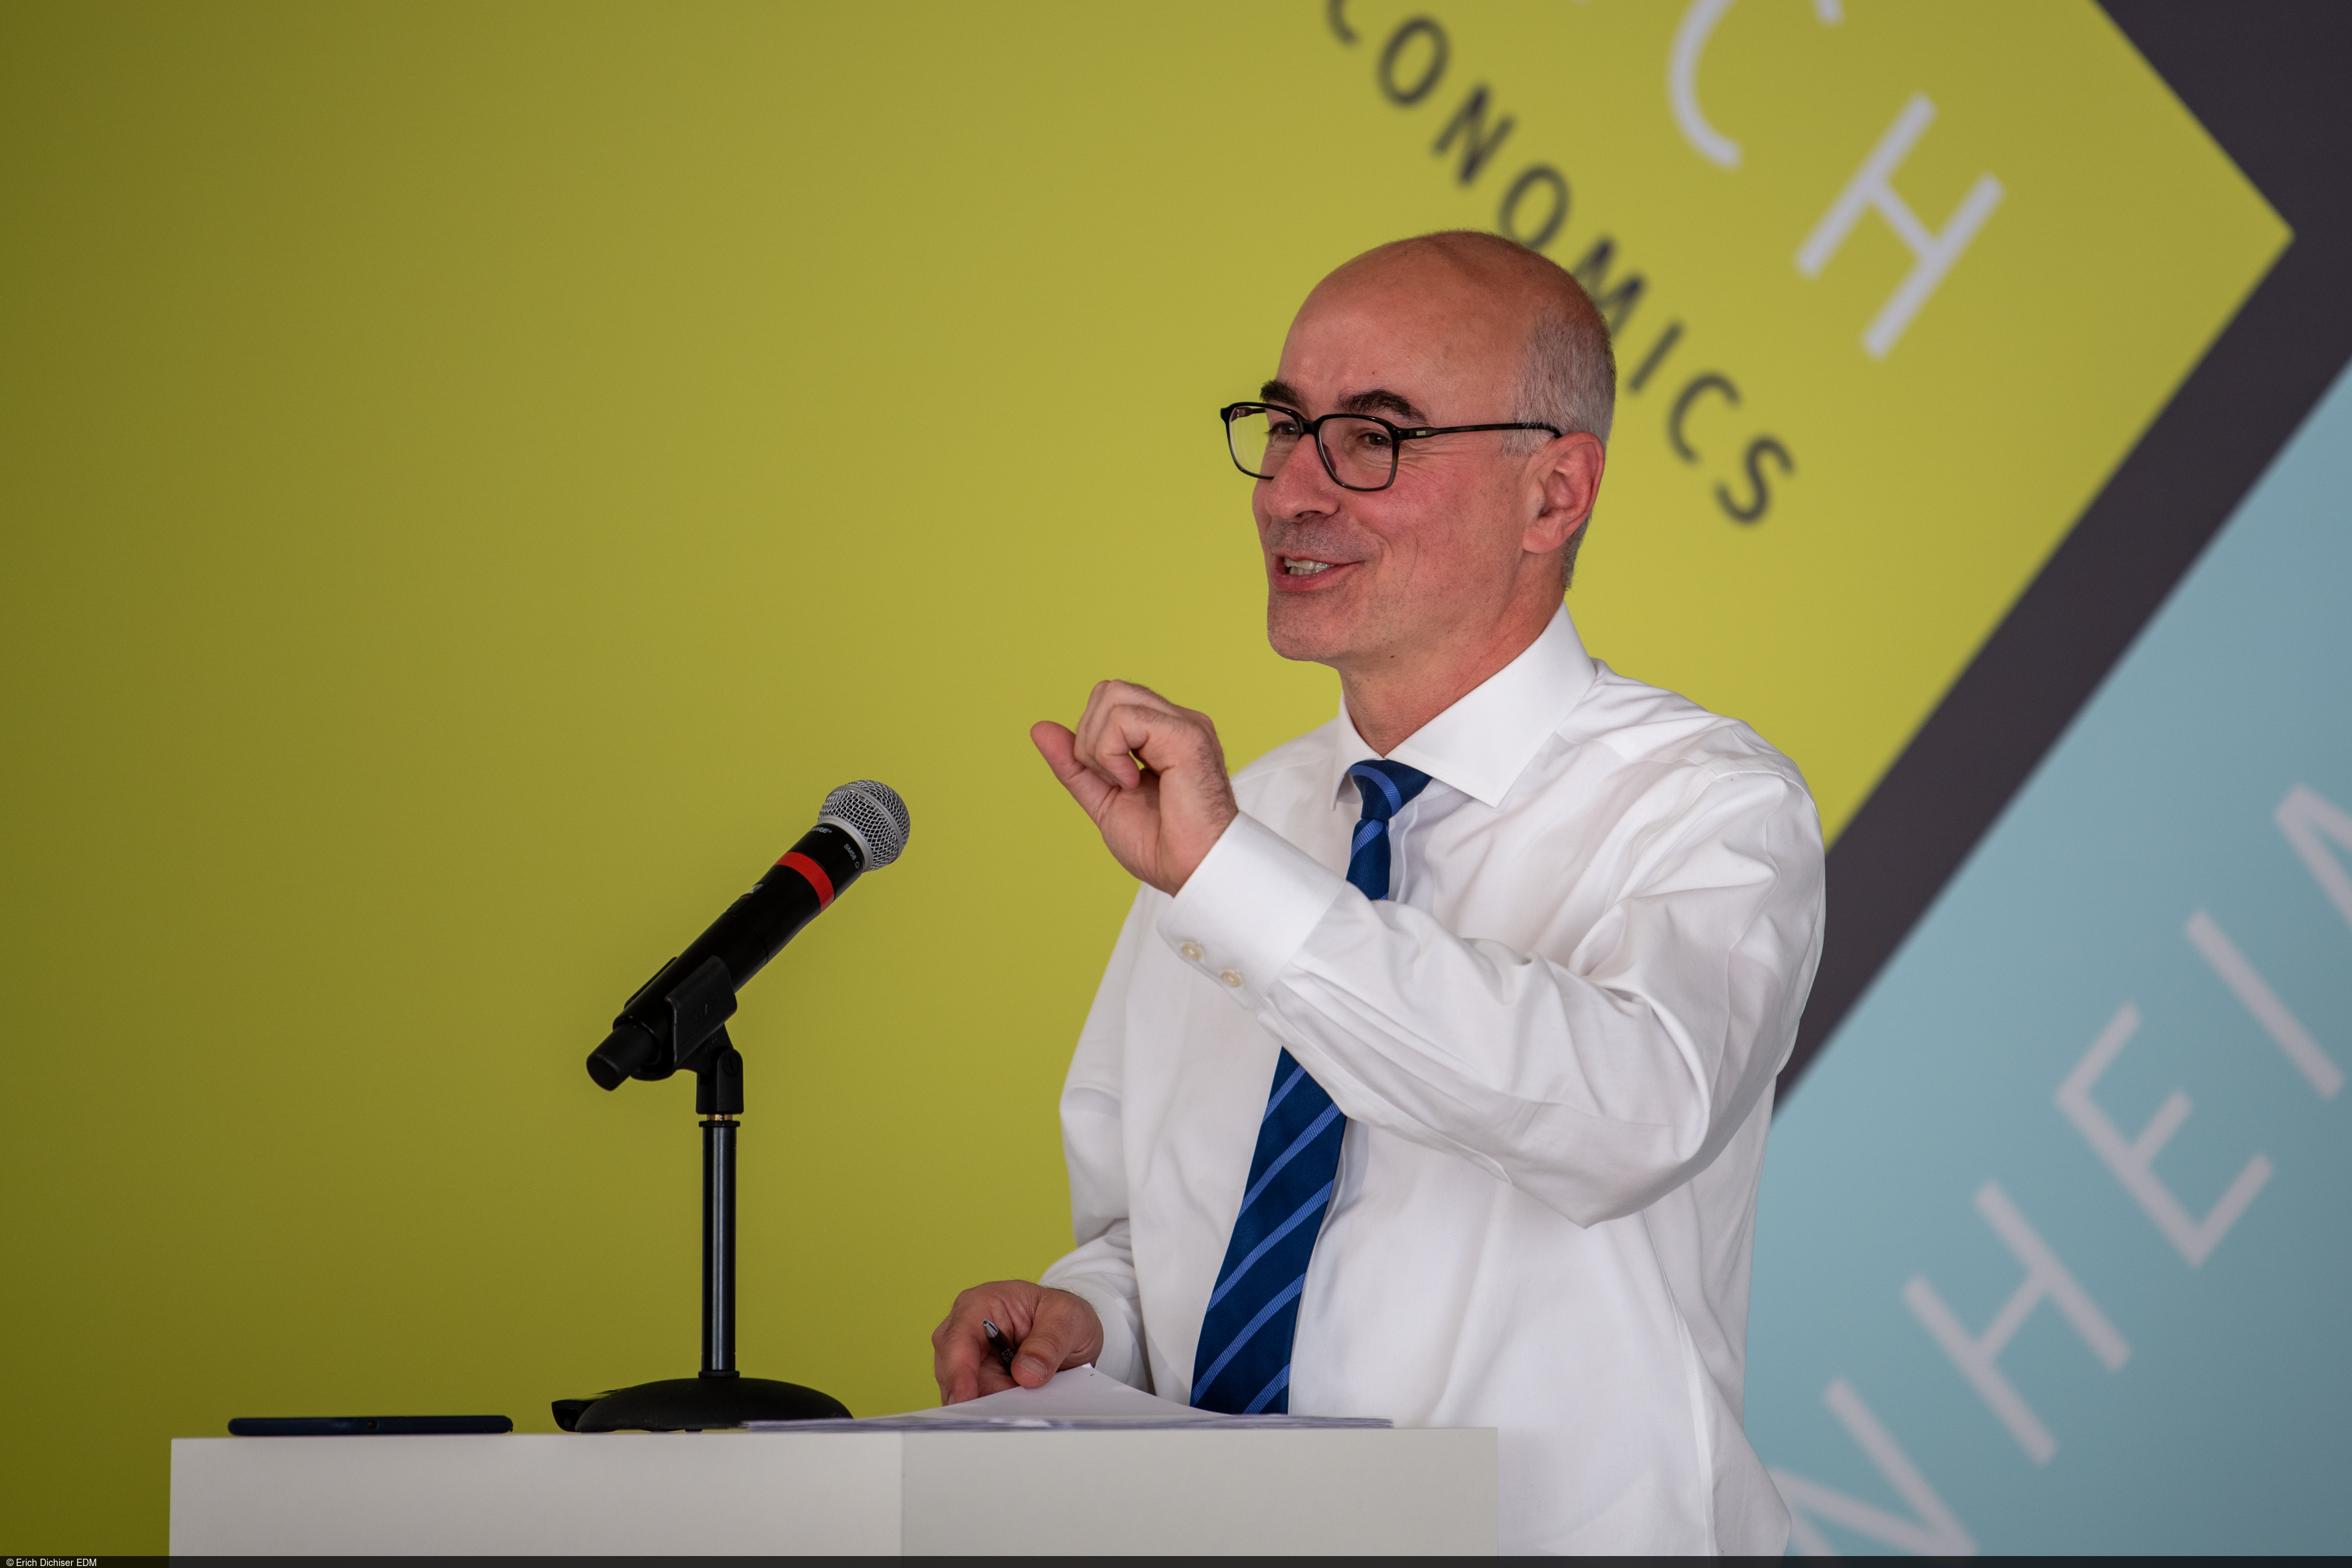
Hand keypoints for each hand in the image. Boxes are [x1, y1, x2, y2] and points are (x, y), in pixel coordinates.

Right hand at [932, 1280, 1104, 1404]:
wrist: (1071, 1329)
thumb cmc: (1062, 1315)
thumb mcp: (1067, 1318)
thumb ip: (1048, 1344)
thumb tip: (1025, 1373)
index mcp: (981, 1303)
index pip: (958, 1340)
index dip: (960, 1372)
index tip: (967, 1398)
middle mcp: (965, 1329)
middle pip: (954, 1372)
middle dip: (982, 1395)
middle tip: (1016, 1408)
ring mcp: (967, 1355)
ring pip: (962, 1391)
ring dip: (992, 1403)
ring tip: (1025, 1400)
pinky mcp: (974, 1378)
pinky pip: (975, 1401)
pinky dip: (994, 1408)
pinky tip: (1016, 1405)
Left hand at [1032, 680, 1239, 894]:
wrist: (1194, 873)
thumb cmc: (1162, 846)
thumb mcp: (1103, 800)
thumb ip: (1075, 765)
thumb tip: (1039, 729)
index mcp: (1163, 733)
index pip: (1108, 703)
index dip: (1091, 740)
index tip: (1111, 782)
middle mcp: (1177, 721)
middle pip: (1107, 691)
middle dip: (1090, 738)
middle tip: (1114, 782)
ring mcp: (1185, 724)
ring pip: (1112, 696)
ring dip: (1099, 747)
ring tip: (1125, 784)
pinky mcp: (1187, 736)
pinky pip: (1124, 718)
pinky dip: (1112, 754)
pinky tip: (1133, 783)